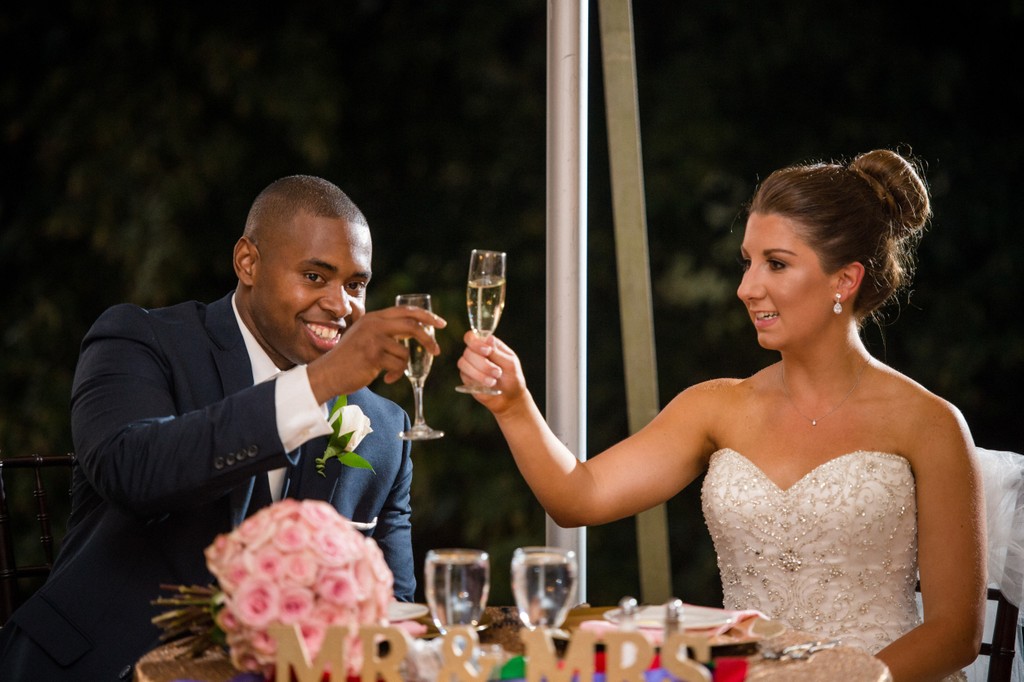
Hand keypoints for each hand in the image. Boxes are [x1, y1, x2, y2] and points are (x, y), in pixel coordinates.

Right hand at [308, 305, 445, 401]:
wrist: (328, 373)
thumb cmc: (349, 358)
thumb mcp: (366, 335)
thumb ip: (385, 329)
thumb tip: (414, 328)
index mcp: (374, 317)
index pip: (406, 310)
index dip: (427, 316)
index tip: (441, 323)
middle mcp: (374, 324)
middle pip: (412, 326)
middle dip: (428, 339)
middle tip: (437, 351)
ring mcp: (373, 339)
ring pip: (405, 352)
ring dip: (402, 366)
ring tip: (391, 372)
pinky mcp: (373, 355)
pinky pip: (398, 365)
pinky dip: (396, 374)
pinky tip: (387, 378)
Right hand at [457, 332, 524, 410]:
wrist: (510, 398)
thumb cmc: (513, 378)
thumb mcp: (510, 363)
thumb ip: (498, 352)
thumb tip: (488, 338)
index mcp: (488, 345)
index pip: (472, 337)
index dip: (476, 343)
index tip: (487, 351)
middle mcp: (476, 353)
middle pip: (468, 351)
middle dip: (482, 363)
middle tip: (497, 372)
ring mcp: (470, 365)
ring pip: (463, 363)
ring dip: (479, 373)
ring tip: (493, 381)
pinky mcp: (467, 378)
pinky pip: (465, 376)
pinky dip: (477, 380)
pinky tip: (488, 385)